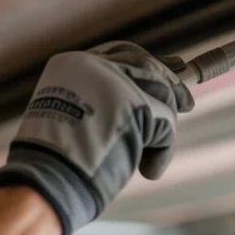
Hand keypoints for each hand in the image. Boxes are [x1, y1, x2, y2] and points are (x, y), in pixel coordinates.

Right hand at [0, 42, 193, 234]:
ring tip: (146, 158)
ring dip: (161, 130)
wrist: (47, 181)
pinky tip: (150, 170)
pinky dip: (162, 151)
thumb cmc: (60, 162)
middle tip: (187, 102)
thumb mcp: (76, 117)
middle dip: (171, 87)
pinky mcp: (136, 105)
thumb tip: (154, 95)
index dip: (150, 61)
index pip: (122, 52)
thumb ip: (108, 100)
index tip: (174, 66)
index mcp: (74, 65)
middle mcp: (95, 66)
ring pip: (161, 95)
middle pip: (149, 68)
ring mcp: (116, 83)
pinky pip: (165, 123)